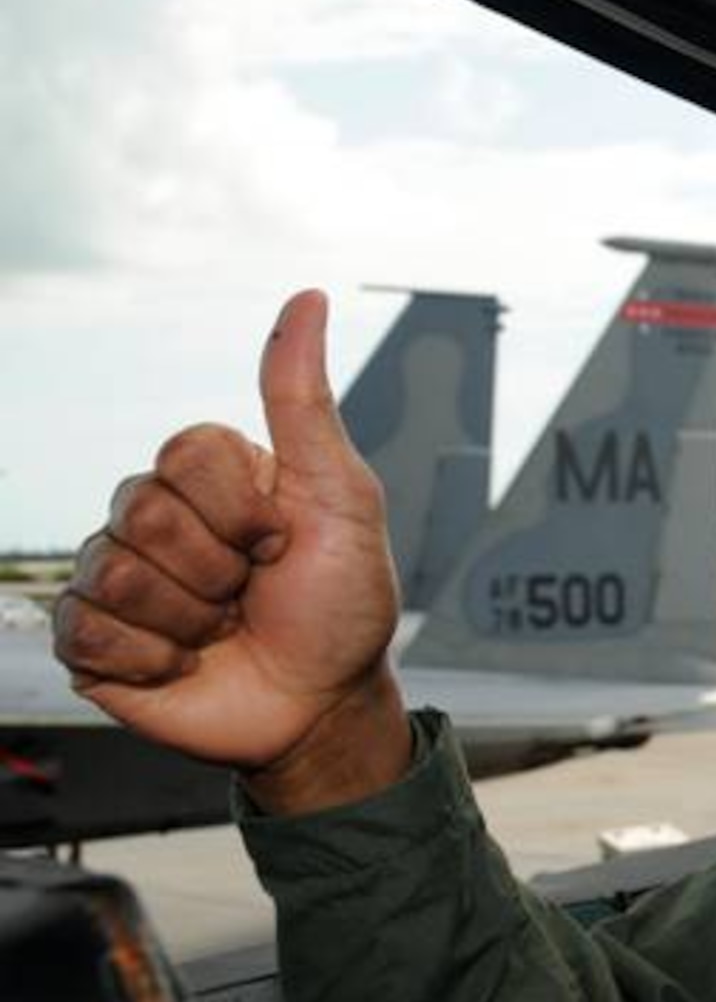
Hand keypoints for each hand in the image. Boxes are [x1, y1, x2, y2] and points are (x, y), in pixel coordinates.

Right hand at [53, 291, 410, 810]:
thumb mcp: (342, 497)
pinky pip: (87, 630)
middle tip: (254, 591)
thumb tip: (308, 296)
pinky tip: (185, 664)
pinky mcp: (92, 642)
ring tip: (224, 629)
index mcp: (211, 474)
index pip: (186, 452)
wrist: (324, 705)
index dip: (245, 508)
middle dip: (220, 567)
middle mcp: (154, 515)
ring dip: (190, 617)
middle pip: (145, 510)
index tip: (285, 539)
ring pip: (113, 570)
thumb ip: (304, 400)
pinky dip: (152, 659)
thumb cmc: (343, 601)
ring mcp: (117, 576)